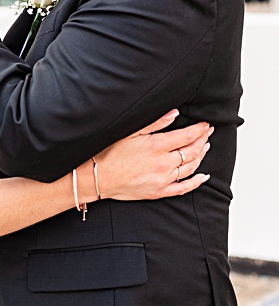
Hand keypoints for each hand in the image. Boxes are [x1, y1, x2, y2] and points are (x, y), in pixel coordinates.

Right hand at [95, 111, 211, 200]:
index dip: (199, 130)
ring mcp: (163, 179)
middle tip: (207, 133)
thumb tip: (174, 114)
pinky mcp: (160, 191)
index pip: (187, 136)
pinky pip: (184, 188)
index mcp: (157, 146)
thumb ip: (154, 123)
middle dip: (203, 140)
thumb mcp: (130, 133)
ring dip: (201, 156)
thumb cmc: (109, 154)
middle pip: (192, 151)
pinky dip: (196, 182)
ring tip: (205, 147)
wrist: (97, 177)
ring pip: (191, 167)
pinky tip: (203, 176)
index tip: (205, 125)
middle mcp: (164, 163)